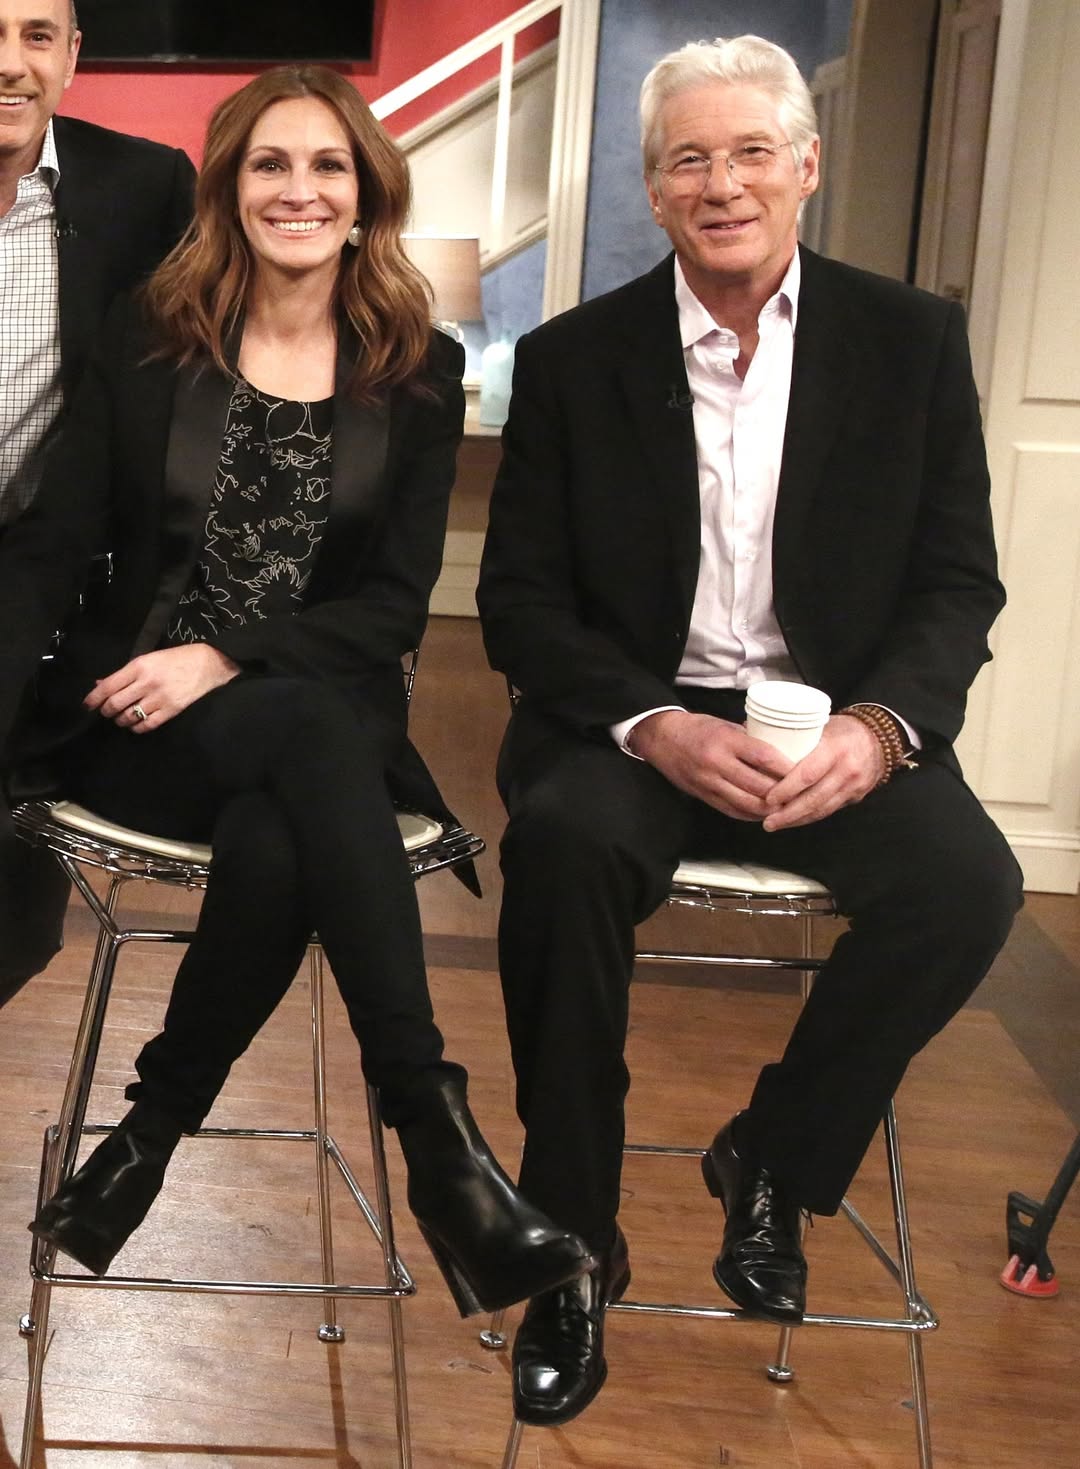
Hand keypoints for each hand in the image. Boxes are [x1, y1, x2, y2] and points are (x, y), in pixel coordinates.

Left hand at [84, 645, 240, 732]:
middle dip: (106, 711)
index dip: (94, 699)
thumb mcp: (148, 659)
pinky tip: (136, 724)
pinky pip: (147, 725)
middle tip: (106, 712)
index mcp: (139, 666)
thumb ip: (124, 674)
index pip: (108, 686)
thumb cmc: (174, 659)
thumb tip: (100, 685)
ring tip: (122, 717)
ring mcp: (160, 698)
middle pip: (115, 704)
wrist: (206, 664)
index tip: (87, 705)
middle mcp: (147, 682)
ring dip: (120, 720)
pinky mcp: (171, 710)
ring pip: (129, 717)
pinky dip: (137, 728)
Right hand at [629, 709, 791, 819]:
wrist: (662, 739)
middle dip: (783, 793)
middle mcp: (717, 763)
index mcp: (726, 741)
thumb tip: (779, 752)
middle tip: (801, 794)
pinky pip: (732, 811)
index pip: (764, 757)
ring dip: (769, 809)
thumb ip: (750, 741)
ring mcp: (709, 782)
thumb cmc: (697, 729)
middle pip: (758, 786)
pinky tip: (764, 813)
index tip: (803, 771)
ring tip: (786, 807)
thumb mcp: (726, 725)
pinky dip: (751, 814)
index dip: (786, 768)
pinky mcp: (704, 796)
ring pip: (747, 803)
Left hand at [761, 714, 883, 830]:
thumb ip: (796, 738)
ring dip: (797, 820)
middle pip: (814, 798)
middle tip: (767, 821)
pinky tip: (794, 820)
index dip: (786, 789)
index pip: (808, 774)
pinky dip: (810, 817)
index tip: (768, 798)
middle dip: (788, 813)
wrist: (880, 738)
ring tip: (774, 824)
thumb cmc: (842, 730)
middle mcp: (847, 768)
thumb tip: (756, 741)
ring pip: (822, 809)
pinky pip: (830, 810)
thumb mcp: (822, 726)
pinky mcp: (856, 796)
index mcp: (835, 748)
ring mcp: (854, 785)